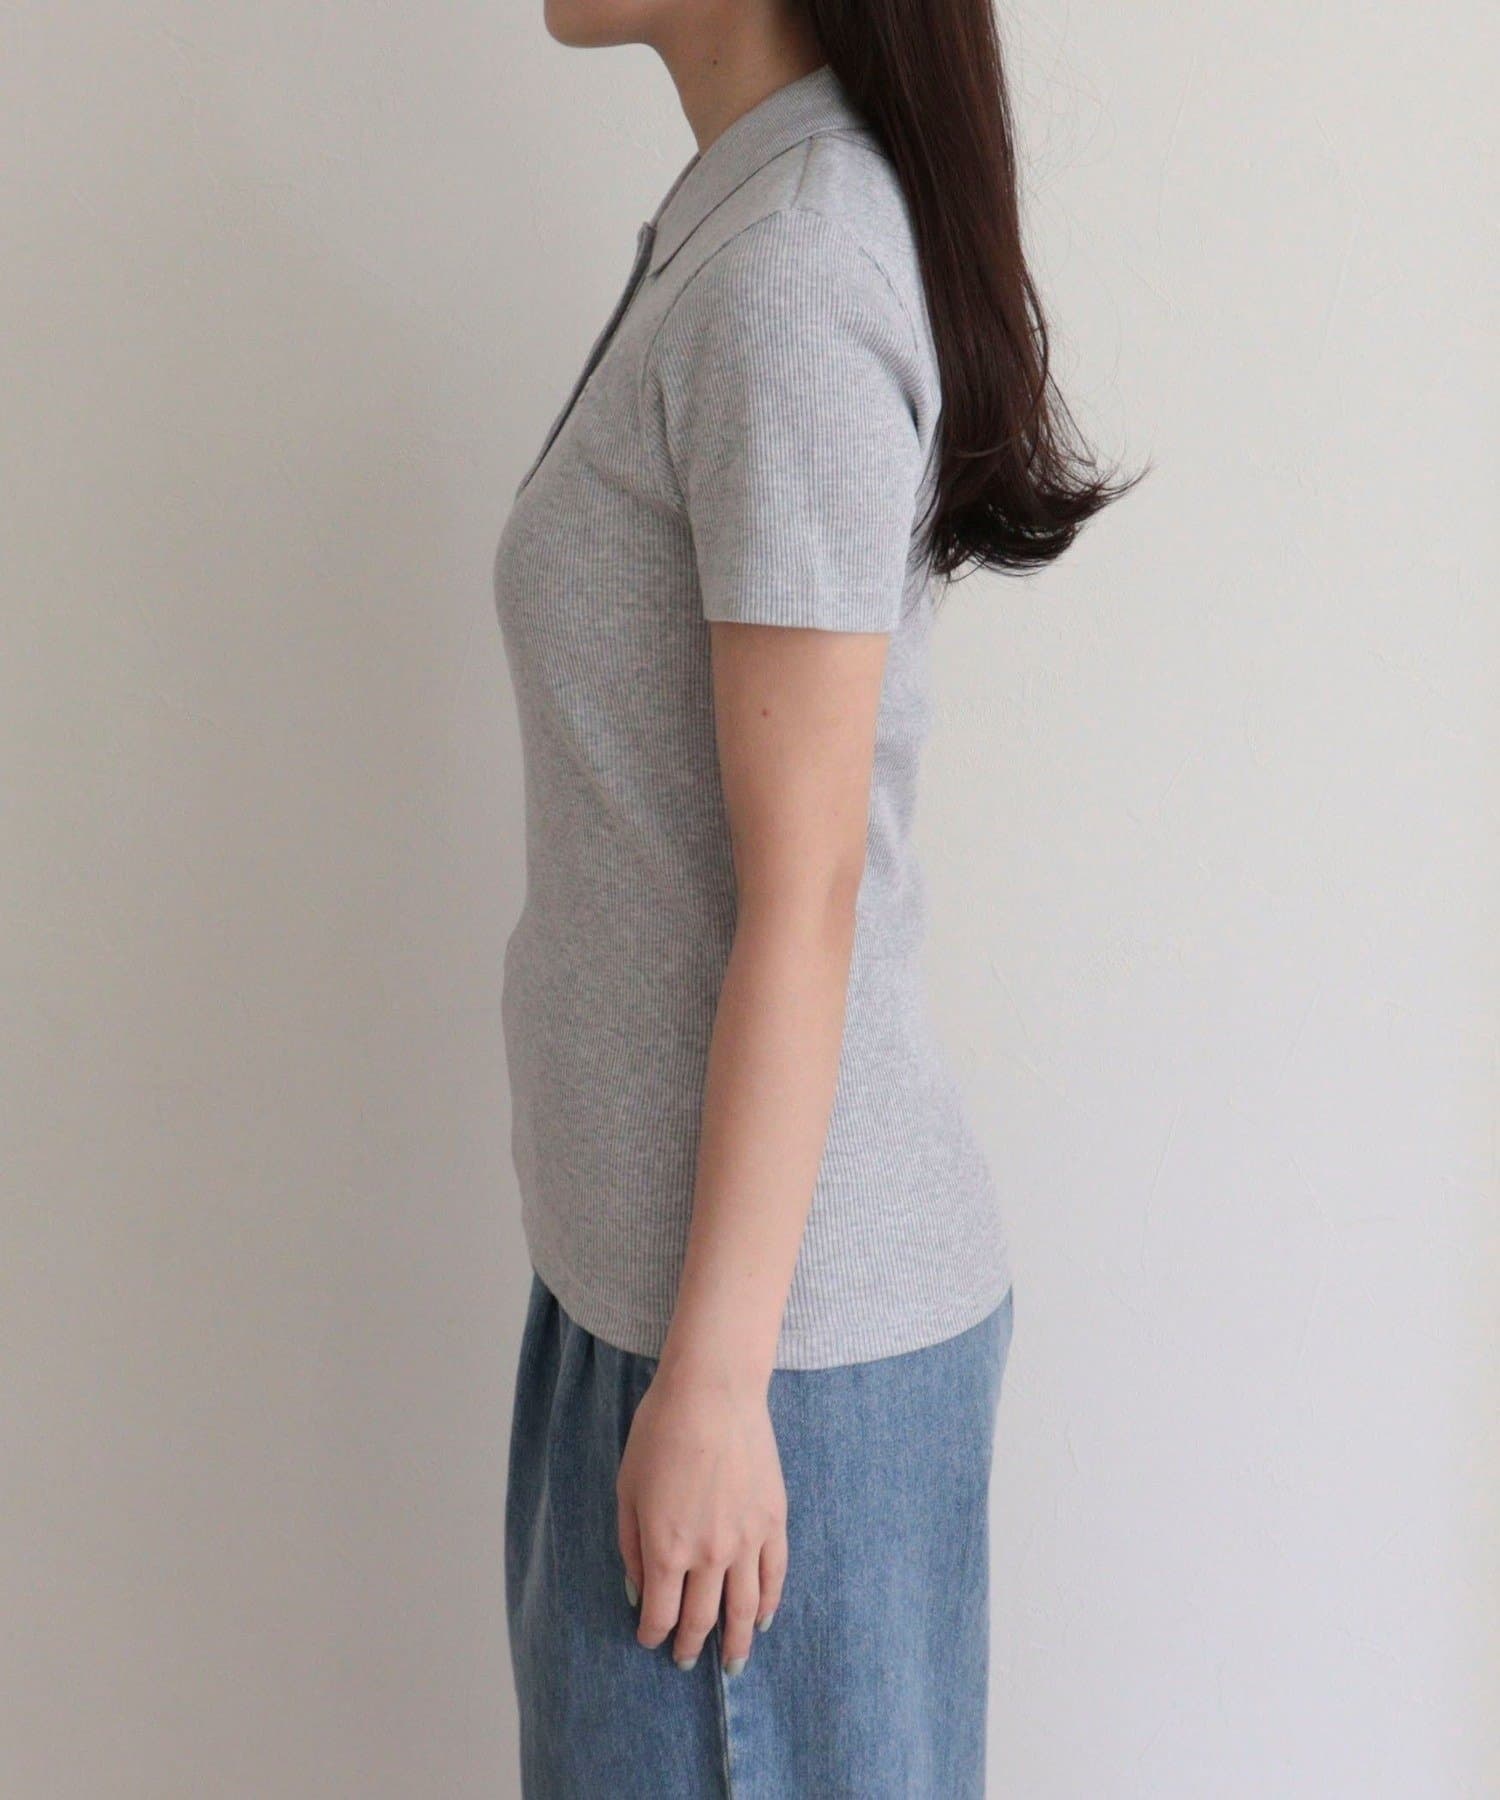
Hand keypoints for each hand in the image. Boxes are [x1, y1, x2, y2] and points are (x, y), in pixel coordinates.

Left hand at [616, 1362, 787, 1673]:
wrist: (712, 1392)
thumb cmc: (659, 1432)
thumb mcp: (628, 1490)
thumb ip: (632, 1547)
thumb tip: (638, 1591)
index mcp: (668, 1549)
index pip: (661, 1614)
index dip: (654, 1635)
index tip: (650, 1640)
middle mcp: (710, 1554)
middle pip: (702, 1619)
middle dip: (691, 1646)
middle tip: (686, 1662)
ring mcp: (747, 1540)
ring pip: (745, 1609)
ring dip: (737, 1643)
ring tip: (732, 1665)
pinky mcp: (774, 1520)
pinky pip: (775, 1575)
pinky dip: (769, 1604)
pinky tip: (763, 1620)